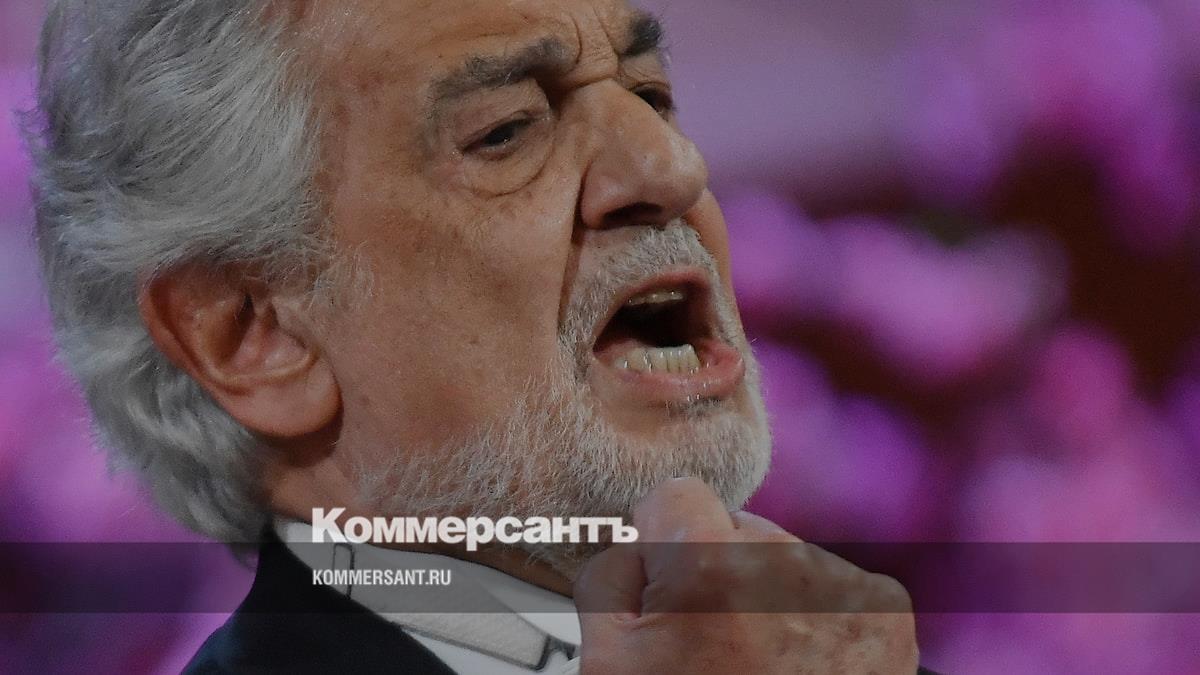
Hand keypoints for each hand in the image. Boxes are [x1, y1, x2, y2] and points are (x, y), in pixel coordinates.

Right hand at [574, 478, 917, 673]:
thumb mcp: (606, 667)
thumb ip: (610, 578)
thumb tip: (640, 548)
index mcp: (710, 571)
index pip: (675, 494)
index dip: (659, 542)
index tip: (665, 583)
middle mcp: (788, 567)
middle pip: (734, 528)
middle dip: (717, 571)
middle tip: (710, 648)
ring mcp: (846, 589)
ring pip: (784, 558)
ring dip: (768, 596)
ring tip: (757, 668)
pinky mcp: (889, 615)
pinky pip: (833, 586)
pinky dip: (816, 619)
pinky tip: (797, 669)